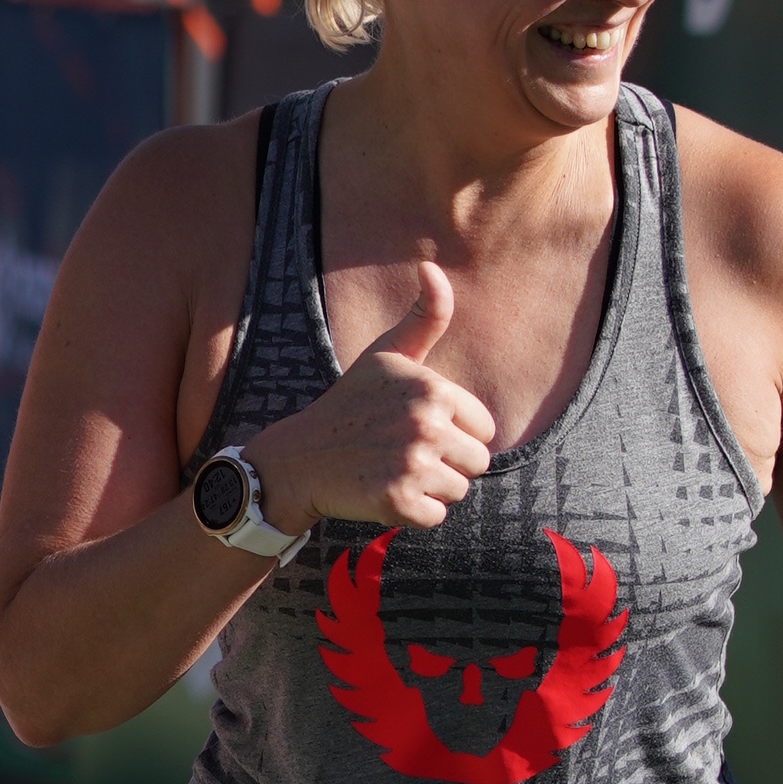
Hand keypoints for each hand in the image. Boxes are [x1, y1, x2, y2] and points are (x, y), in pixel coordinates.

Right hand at [252, 259, 498, 537]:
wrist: (298, 457)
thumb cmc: (349, 404)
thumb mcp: (386, 355)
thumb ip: (424, 317)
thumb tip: (432, 265)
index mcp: (433, 389)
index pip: (484, 429)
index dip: (455, 432)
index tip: (414, 427)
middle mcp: (425, 425)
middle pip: (477, 463)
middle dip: (446, 463)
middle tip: (402, 453)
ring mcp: (411, 465)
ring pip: (458, 491)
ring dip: (430, 489)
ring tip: (392, 470)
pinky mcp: (397, 502)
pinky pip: (436, 518)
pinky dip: (413, 513)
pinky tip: (384, 492)